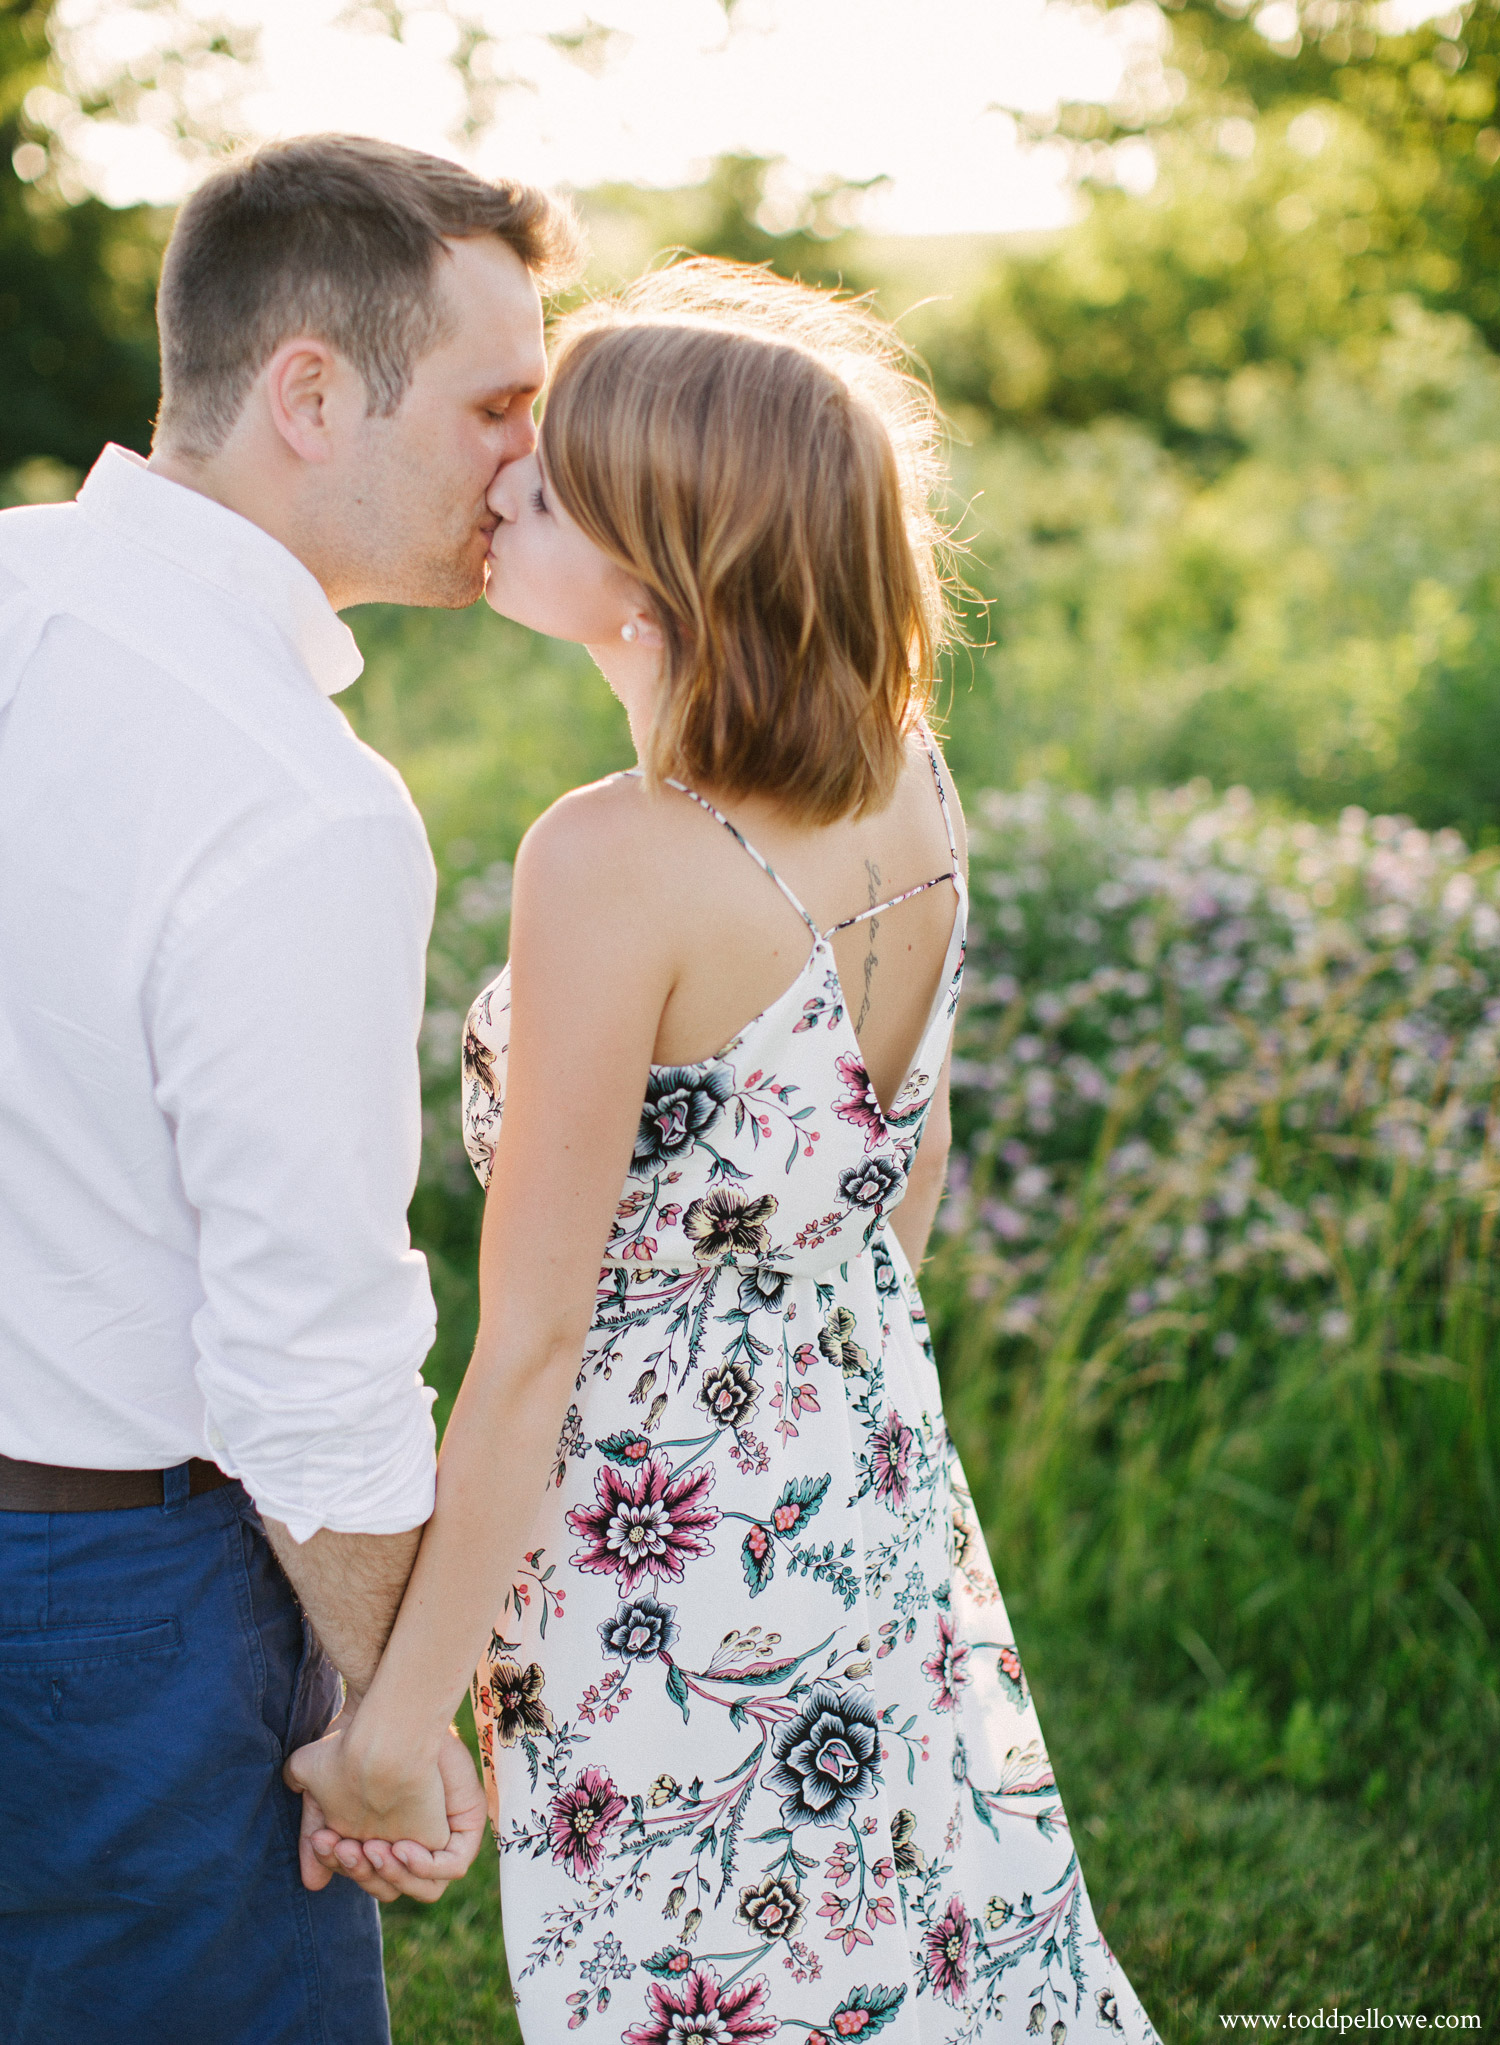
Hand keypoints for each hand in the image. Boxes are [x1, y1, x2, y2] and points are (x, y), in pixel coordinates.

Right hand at [290, 1720, 486, 1902]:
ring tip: (374, 1847)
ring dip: (390, 1874)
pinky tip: (399, 1847)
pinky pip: (449, 1868)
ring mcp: (438, 1839)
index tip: (327, 1841)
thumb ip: (314, 1833)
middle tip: (348, 1846)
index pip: (365, 1874)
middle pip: (387, 1885)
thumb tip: (312, 1884)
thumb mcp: (322, 1789)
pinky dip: (422, 1867)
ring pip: (419, 1886)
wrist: (389, 1717)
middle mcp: (412, 1843)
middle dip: (363, 1871)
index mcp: (382, 1839)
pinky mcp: (462, 1831)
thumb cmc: (351, 1745)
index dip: (343, 1865)